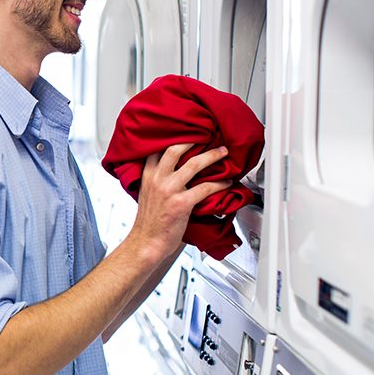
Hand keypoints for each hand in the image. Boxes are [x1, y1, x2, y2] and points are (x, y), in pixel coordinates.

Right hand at [129, 143, 231, 260]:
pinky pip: (205, 188)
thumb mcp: (146, 194)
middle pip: (175, 149)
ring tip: (222, 152)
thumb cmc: (149, 222)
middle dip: (194, 139)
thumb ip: (157, 181)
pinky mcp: (181, 204)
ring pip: (193, 164)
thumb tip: (174, 172)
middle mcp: (157, 180)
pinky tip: (226, 182)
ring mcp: (169, 190)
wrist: (146, 243)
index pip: (157, 149)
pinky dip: (219, 183)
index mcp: (147, 176)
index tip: (185, 131)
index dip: (172, 137)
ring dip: (212, 156)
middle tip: (207, 135)